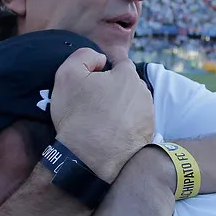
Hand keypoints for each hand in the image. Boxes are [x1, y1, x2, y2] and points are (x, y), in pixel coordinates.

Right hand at [51, 49, 153, 181]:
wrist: (91, 160)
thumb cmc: (77, 116)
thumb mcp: (67, 75)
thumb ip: (84, 56)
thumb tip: (100, 59)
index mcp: (127, 75)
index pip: (119, 62)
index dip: (103, 70)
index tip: (91, 84)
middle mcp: (144, 92)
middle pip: (126, 83)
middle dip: (113, 88)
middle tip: (93, 104)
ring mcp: (148, 115)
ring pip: (132, 102)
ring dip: (120, 107)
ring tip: (102, 121)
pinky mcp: (148, 134)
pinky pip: (135, 122)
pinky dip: (125, 124)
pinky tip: (111, 133)